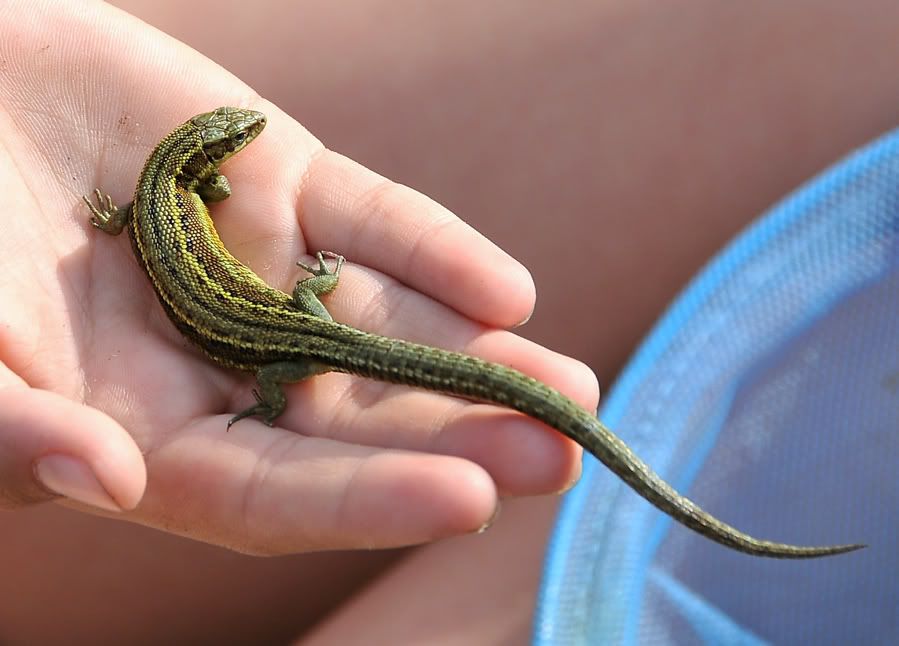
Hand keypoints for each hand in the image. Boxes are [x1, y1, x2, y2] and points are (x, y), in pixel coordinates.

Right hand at [0, 0, 596, 553]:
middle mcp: (224, 361)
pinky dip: (434, 252)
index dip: (366, 499)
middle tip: (565, 454)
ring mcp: (264, 268)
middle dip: (457, 435)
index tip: (466, 500)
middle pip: (356, 417)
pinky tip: (506, 294)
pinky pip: (370, 219)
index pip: (273, 489)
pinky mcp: (282, 178)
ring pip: (386, 322)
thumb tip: (109, 476)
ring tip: (572, 389)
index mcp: (154, 432)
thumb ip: (16, 421)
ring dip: (479, 356)